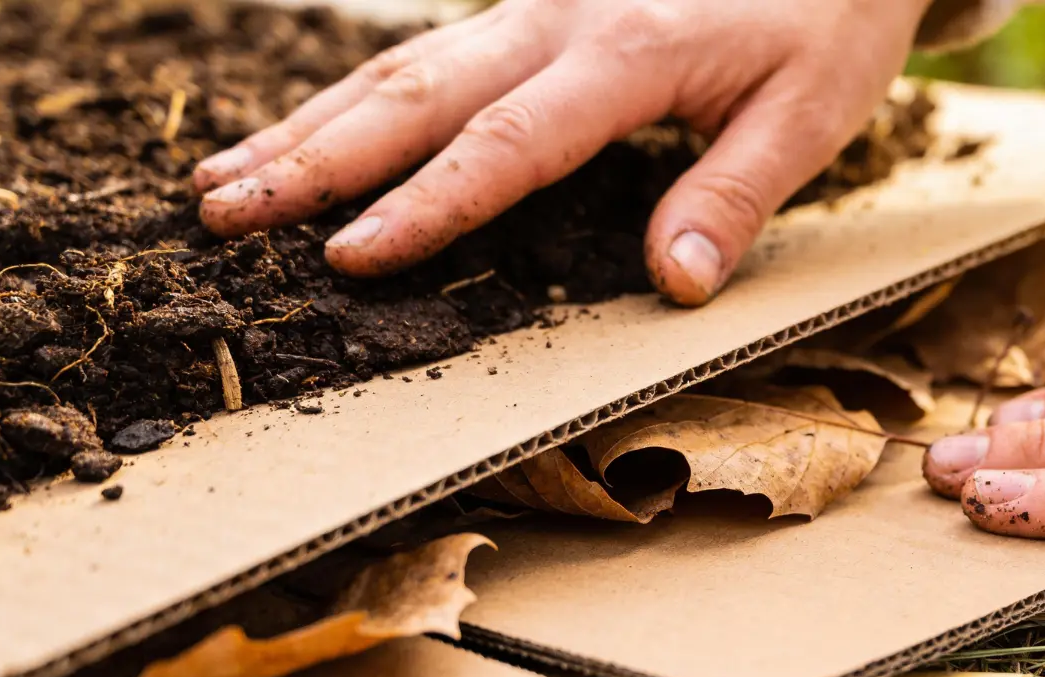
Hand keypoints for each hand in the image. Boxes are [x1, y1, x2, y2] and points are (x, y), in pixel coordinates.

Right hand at [191, 0, 927, 300]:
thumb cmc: (825, 20)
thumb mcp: (810, 110)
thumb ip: (737, 193)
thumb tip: (674, 282)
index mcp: (625, 53)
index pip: (509, 142)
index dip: (427, 204)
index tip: (349, 255)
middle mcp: (559, 21)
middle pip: (417, 93)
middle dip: (314, 159)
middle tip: (221, 216)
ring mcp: (533, 8)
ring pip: (400, 67)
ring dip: (307, 127)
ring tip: (219, 183)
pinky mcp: (531, 12)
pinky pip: (425, 57)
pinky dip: (352, 102)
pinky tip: (302, 137)